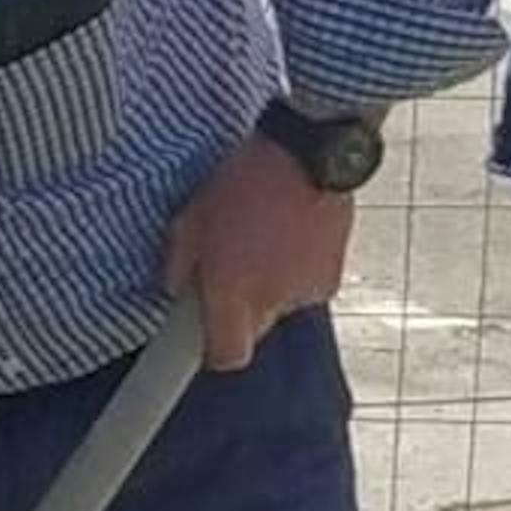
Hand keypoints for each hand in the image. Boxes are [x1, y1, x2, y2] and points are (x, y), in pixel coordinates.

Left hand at [162, 134, 351, 372]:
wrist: (308, 153)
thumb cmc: (242, 181)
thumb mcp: (190, 219)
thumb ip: (179, 266)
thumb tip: (177, 290)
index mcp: (234, 293)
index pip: (227, 357)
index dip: (212, 351)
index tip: (201, 334)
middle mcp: (273, 302)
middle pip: (253, 333)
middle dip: (238, 310)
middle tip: (227, 271)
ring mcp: (307, 292)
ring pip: (278, 308)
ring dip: (267, 287)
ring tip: (260, 243)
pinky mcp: (333, 277)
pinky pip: (303, 288)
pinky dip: (294, 272)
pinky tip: (288, 238)